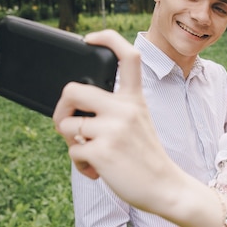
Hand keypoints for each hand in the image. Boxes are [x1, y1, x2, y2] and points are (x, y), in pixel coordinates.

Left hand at [52, 30, 180, 207]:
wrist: (165, 187)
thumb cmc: (146, 157)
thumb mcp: (139, 123)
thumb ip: (114, 111)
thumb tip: (75, 112)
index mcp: (135, 99)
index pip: (128, 56)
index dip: (107, 39)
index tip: (89, 39)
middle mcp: (124, 108)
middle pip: (72, 89)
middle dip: (61, 108)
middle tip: (68, 122)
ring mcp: (113, 129)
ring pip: (66, 124)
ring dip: (70, 141)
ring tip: (89, 153)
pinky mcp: (102, 151)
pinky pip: (73, 150)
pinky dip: (79, 163)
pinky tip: (96, 170)